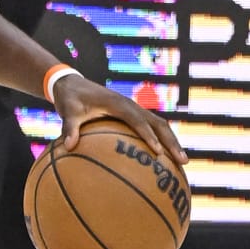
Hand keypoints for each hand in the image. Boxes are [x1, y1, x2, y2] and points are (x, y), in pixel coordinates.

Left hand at [52, 73, 185, 172]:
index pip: (137, 120)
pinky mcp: (132, 116)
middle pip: (158, 124)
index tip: (158, 152)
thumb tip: (67, 147)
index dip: (148, 135)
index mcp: (118, 103)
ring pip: (160, 126)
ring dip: (172, 143)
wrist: (71, 85)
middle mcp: (131, 106)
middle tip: (182, 161)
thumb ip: (68, 128)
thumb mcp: (67, 112)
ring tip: (183, 163)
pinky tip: (164, 162)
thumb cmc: (70, 99)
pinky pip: (151, 130)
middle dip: (172, 142)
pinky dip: (161, 142)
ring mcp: (134, 111)